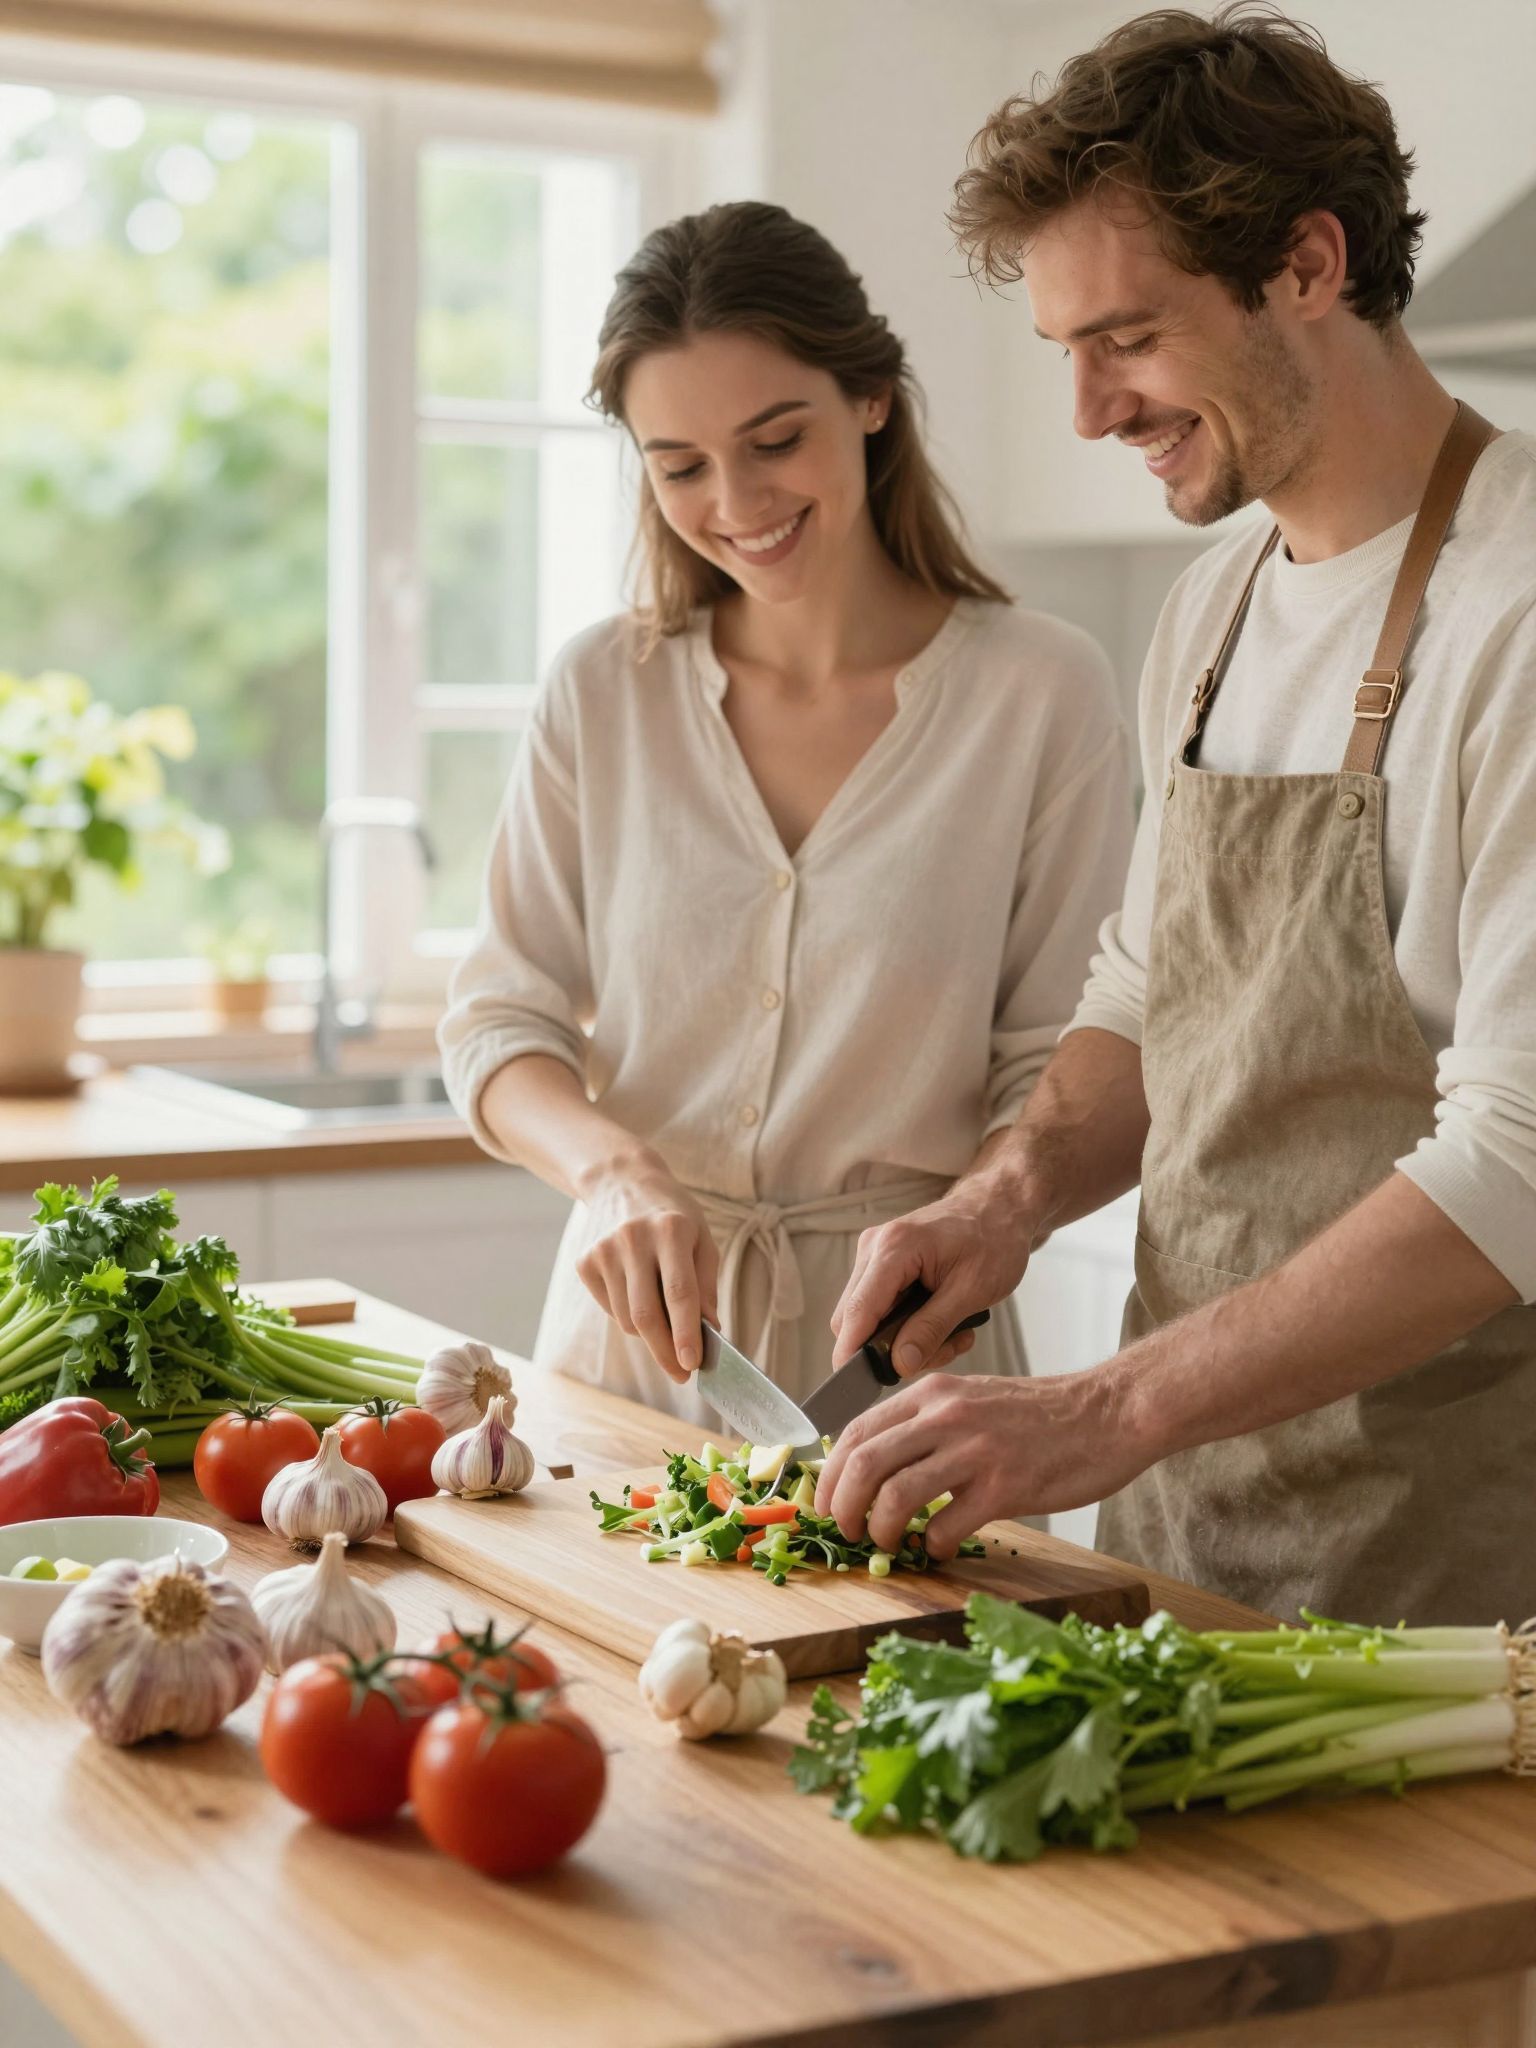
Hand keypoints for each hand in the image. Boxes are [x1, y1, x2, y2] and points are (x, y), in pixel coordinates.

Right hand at [575, 1160, 719, 1383]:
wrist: (622, 1182)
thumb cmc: (673, 1215)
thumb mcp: (701, 1239)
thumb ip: (706, 1285)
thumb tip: (709, 1332)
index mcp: (670, 1230)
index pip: (679, 1294)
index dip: (686, 1334)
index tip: (692, 1364)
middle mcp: (632, 1239)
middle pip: (646, 1315)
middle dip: (665, 1352)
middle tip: (681, 1374)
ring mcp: (603, 1251)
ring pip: (627, 1319)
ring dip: (650, 1334)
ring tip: (665, 1320)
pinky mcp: (584, 1262)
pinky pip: (611, 1309)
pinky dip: (629, 1316)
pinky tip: (638, 1293)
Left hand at [813, 1363, 1149, 1558]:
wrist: (1107, 1413)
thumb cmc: (1039, 1415)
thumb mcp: (972, 1399)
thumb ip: (927, 1424)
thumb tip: (876, 1466)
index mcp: (932, 1393)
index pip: (857, 1431)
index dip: (830, 1473)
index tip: (827, 1503)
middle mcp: (947, 1415)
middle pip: (865, 1464)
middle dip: (844, 1506)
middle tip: (847, 1531)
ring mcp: (976, 1450)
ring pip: (897, 1495)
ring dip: (882, 1529)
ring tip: (888, 1542)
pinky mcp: (1006, 1486)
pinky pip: (947, 1525)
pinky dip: (934, 1544)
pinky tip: (942, 1546)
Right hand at [829, 1178, 1033, 1376]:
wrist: (999, 1207)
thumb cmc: (993, 1239)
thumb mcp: (972, 1290)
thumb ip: (932, 1329)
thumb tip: (899, 1364)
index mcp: (894, 1248)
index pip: (857, 1310)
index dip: (853, 1353)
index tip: (859, 1385)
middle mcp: (874, 1248)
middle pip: (854, 1318)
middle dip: (890, 1348)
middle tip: (941, 1351)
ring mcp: (875, 1254)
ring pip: (867, 1317)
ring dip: (904, 1338)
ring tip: (952, 1335)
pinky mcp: (882, 1263)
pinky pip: (880, 1307)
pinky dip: (907, 1324)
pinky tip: (943, 1322)